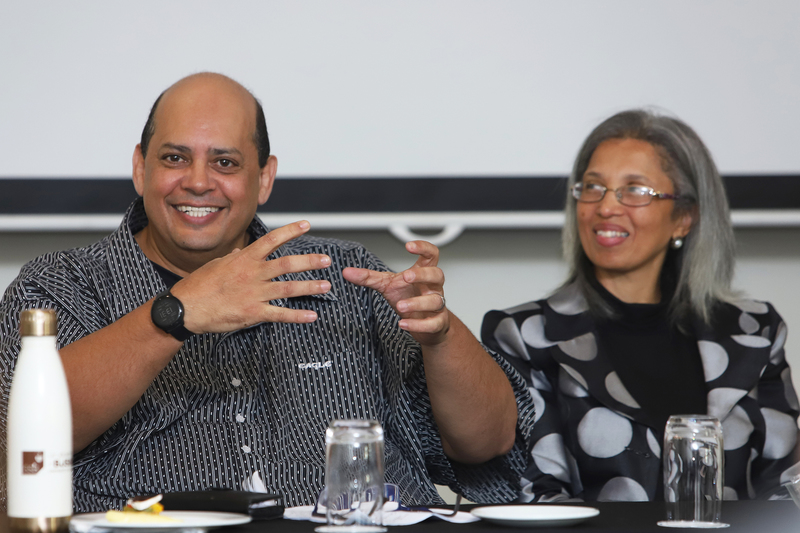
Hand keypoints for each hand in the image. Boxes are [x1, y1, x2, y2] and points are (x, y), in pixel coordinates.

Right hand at [171, 221, 331, 332]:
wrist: (186, 307)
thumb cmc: (199, 285)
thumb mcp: (217, 265)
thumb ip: (234, 259)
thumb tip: (241, 252)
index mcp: (245, 259)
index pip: (272, 240)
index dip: (291, 231)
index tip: (306, 225)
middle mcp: (253, 273)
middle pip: (287, 264)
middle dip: (310, 262)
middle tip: (327, 260)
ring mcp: (254, 293)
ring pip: (289, 288)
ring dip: (310, 287)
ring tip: (326, 286)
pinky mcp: (253, 313)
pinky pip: (280, 314)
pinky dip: (298, 316)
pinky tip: (312, 316)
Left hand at [343, 240, 449, 346]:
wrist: (424, 324)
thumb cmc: (408, 298)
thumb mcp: (387, 285)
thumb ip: (368, 277)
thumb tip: (346, 272)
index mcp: (424, 273)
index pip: (431, 254)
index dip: (423, 247)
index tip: (408, 246)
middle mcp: (433, 287)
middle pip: (437, 274)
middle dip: (422, 275)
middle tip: (405, 276)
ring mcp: (437, 305)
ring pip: (435, 301)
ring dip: (417, 303)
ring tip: (400, 306)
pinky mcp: (437, 323)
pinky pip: (432, 323)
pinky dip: (418, 325)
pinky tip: (403, 324)